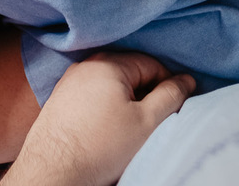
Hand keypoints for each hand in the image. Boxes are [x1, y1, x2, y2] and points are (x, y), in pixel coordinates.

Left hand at [2, 52, 194, 185]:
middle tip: (150, 123)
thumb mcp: (146, 123)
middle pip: (131, 73)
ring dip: (125, 103)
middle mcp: (86, 65)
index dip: (168, 86)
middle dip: (145, 94)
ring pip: (111, 85)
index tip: (172, 109)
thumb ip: (171, 96)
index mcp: (109, 63)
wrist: (51, 174)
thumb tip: (187, 80)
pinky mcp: (59, 100)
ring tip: (127, 130)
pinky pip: (92, 95)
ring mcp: (69, 82)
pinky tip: (106, 131)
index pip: (153, 65)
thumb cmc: (99, 148)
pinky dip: (105, 108)